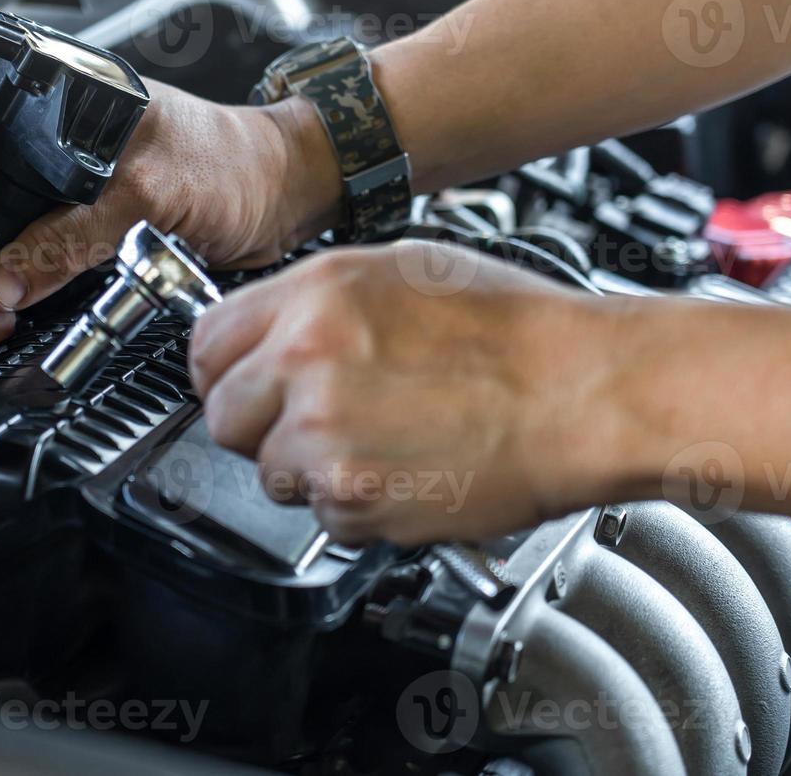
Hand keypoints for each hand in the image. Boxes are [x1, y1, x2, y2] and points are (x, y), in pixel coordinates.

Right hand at [0, 81, 338, 349]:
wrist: (287, 195)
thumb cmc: (236, 163)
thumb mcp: (149, 195)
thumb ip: (74, 235)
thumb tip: (6, 276)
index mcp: (66, 99)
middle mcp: (60, 133)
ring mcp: (72, 177)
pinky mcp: (89, 216)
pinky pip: (32, 243)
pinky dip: (12, 276)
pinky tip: (5, 301)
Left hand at [189, 240, 630, 545]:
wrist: (585, 392)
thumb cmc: (518, 331)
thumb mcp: (402, 272)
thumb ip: (318, 304)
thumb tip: (273, 330)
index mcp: (315, 296)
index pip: (205, 345)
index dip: (224, 371)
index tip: (241, 384)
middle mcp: (307, 363)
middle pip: (222, 418)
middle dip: (259, 426)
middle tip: (310, 422)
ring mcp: (326, 438)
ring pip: (270, 476)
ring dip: (310, 472)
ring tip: (379, 443)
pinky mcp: (356, 503)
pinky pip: (323, 518)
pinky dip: (355, 507)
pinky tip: (404, 470)